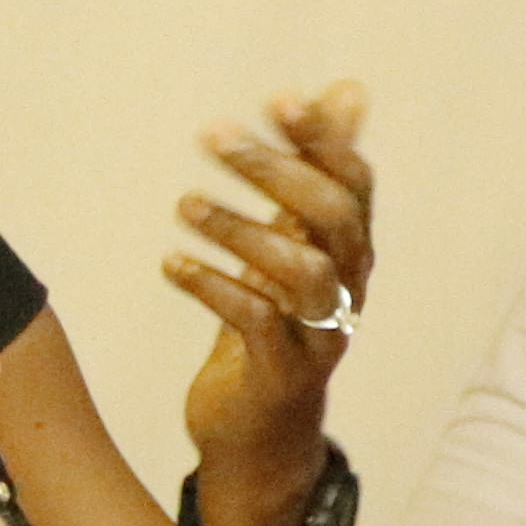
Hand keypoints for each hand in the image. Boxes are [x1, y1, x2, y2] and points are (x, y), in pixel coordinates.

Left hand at [169, 85, 371, 508]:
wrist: (260, 436)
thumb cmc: (276, 326)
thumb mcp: (292, 243)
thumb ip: (311, 171)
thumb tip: (345, 89)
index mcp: (350, 254)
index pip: (354, 183)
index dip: (322, 139)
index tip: (277, 97)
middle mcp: (347, 289)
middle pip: (333, 217)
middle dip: (274, 169)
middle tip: (212, 135)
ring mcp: (321, 334)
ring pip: (300, 269)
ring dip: (239, 228)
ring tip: (184, 206)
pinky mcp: (284, 374)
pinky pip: (256, 321)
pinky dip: (212, 285)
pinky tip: (171, 263)